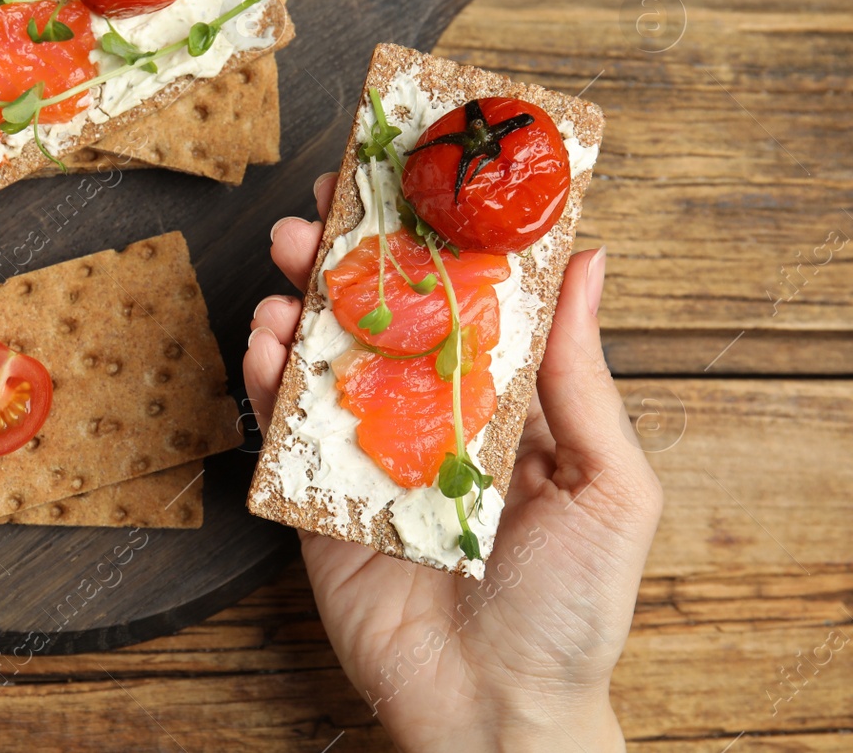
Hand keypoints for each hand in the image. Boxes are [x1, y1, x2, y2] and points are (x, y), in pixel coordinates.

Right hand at [245, 174, 661, 751]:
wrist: (494, 713)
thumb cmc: (573, 610)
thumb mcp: (610, 488)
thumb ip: (583, 380)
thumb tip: (589, 262)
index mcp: (502, 407)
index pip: (463, 304)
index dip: (434, 240)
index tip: (409, 178)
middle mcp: (429, 420)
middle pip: (381, 319)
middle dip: (349, 258)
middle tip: (323, 208)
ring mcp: (367, 457)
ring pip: (324, 360)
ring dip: (300, 300)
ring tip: (289, 260)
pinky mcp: (315, 500)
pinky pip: (284, 429)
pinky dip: (268, 379)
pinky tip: (268, 340)